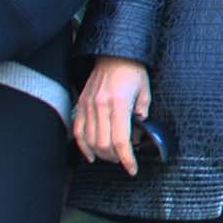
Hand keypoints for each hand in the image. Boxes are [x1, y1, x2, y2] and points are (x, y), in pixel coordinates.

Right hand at [75, 57, 152, 174]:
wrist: (114, 53)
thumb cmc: (133, 71)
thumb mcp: (145, 92)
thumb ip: (142, 115)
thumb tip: (138, 135)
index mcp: (118, 104)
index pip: (120, 140)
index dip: (127, 158)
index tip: (132, 169)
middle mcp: (100, 106)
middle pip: (103, 144)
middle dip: (115, 158)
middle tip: (125, 160)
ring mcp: (87, 106)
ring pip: (90, 141)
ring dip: (101, 154)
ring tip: (113, 156)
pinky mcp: (80, 104)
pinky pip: (78, 131)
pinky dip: (83, 146)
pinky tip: (91, 155)